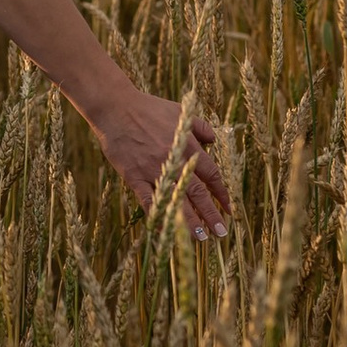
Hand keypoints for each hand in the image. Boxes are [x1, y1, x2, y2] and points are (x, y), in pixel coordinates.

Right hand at [96, 89, 229, 242]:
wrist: (117, 108)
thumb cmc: (149, 108)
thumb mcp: (181, 111)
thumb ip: (200, 126)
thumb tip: (214, 140)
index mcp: (188, 146)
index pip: (211, 175)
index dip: (222, 193)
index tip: (230, 209)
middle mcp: (175, 161)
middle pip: (198, 193)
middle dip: (211, 214)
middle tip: (221, 232)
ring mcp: (154, 170)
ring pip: (176, 199)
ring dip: (190, 220)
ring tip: (201, 237)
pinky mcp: (134, 176)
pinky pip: (147, 199)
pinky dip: (157, 213)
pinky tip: (165, 228)